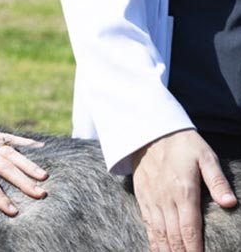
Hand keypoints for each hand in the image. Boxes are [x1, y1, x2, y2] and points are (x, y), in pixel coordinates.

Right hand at [130, 130, 237, 251]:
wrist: (150, 131)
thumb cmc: (183, 144)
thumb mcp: (206, 157)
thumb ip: (218, 181)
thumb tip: (230, 202)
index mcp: (184, 190)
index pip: (189, 228)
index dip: (195, 249)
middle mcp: (165, 198)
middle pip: (174, 236)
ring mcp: (151, 199)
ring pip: (159, 233)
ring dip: (166, 251)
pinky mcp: (142, 197)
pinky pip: (147, 224)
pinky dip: (153, 240)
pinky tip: (158, 250)